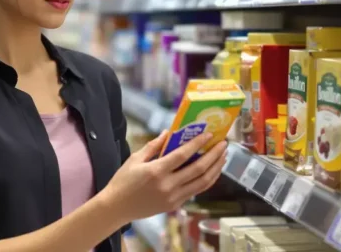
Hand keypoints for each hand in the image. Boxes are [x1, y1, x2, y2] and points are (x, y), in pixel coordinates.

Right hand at [99, 131, 228, 221]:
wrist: (116, 208)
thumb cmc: (123, 181)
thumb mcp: (135, 159)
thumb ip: (154, 146)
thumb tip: (169, 132)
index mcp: (156, 171)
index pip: (183, 155)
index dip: (198, 143)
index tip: (209, 134)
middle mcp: (168, 185)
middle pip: (198, 169)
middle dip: (214, 155)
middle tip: (224, 144)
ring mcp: (173, 197)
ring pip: (202, 183)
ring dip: (215, 169)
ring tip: (223, 157)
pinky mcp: (175, 205)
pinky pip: (195, 191)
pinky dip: (207, 180)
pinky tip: (211, 171)